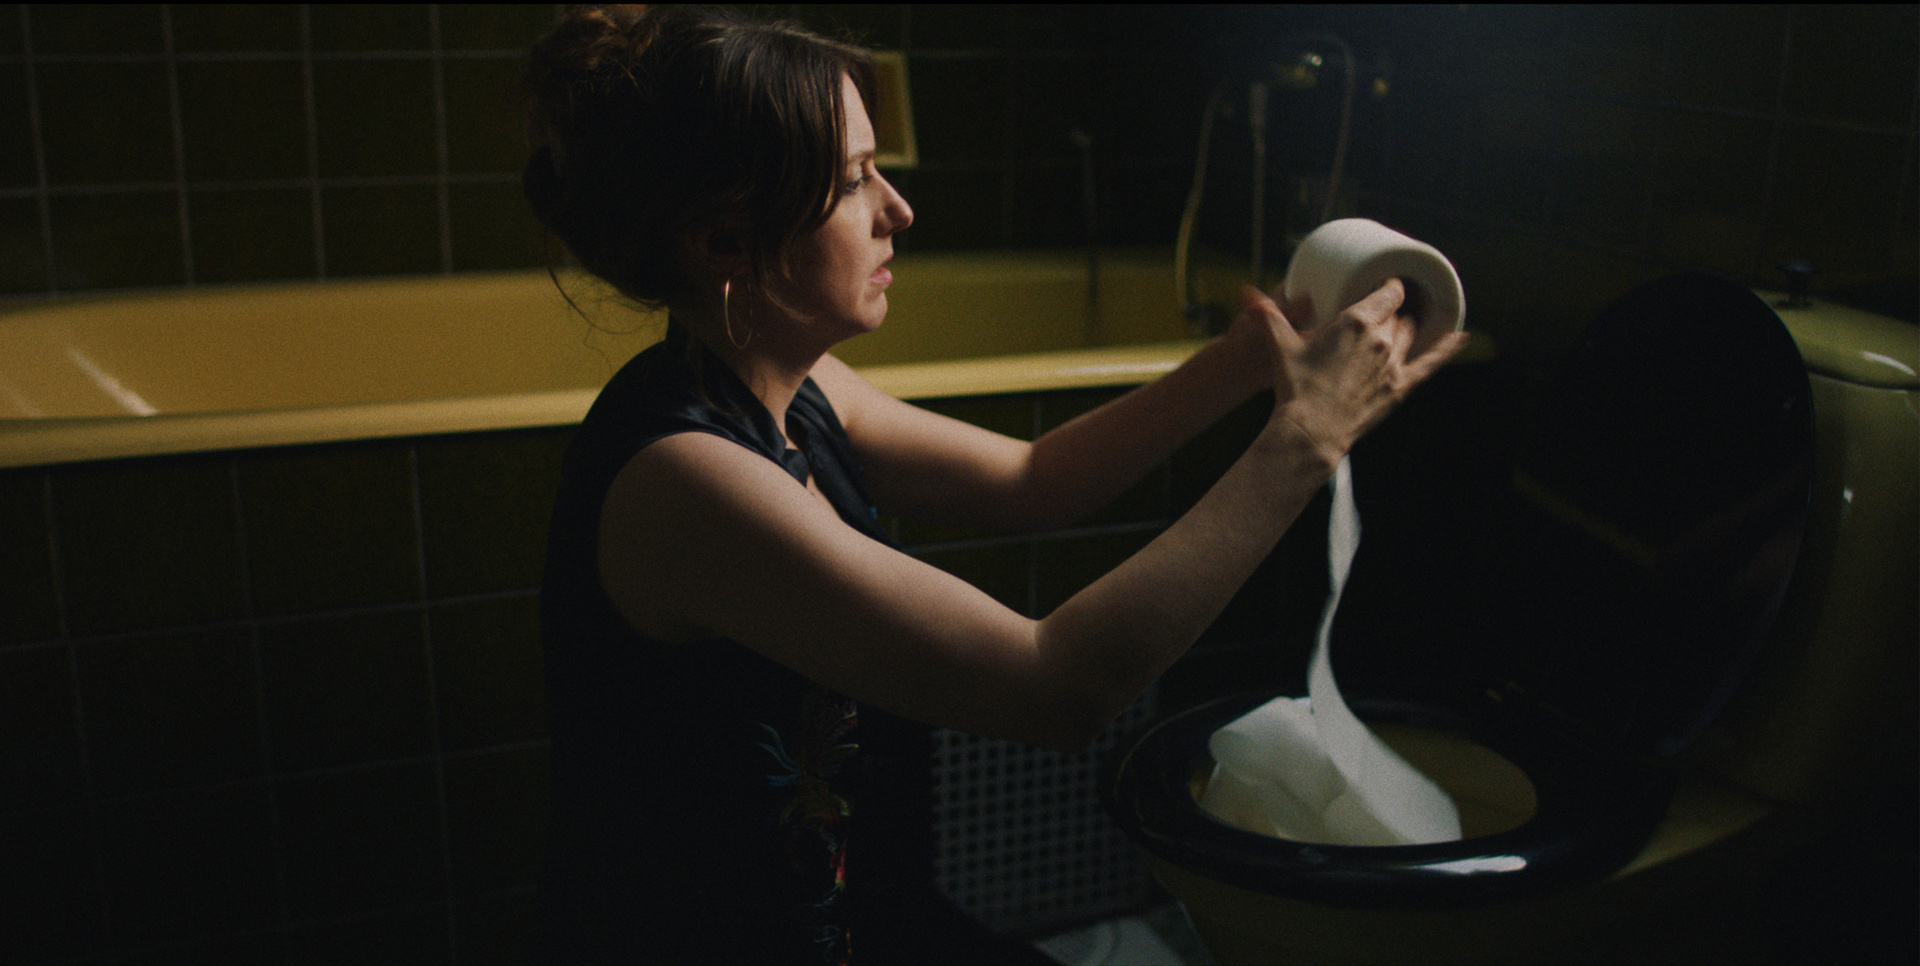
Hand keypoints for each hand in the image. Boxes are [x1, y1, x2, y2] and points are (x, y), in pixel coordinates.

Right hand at [1239, 279, 1467, 462]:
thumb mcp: (1281, 346)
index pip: (1388, 291)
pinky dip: (1449, 348)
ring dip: (1407, 327)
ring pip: (1410, 333)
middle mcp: (1382, 338)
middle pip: (1397, 313)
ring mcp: (1395, 363)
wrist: (1312, 430)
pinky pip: (1433, 362)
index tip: (1383, 285)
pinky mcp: (1402, 387)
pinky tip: (1462, 337)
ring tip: (1401, 324)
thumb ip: (1269, 318)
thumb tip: (1247, 296)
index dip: (1388, 286)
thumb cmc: (1296, 388)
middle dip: (1391, 310)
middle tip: (1382, 311)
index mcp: (1356, 320)